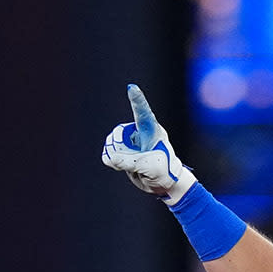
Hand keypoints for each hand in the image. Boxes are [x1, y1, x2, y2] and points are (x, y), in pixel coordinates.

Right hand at [100, 84, 196, 202]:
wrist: (164, 184)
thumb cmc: (163, 172)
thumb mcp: (148, 167)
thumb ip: (128, 162)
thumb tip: (109, 157)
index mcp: (152, 131)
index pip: (143, 113)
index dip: (137, 100)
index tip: (132, 87)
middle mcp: (139, 132)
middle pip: (119, 132)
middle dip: (120, 147)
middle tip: (134, 162)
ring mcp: (130, 140)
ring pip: (112, 142)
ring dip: (117, 155)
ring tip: (133, 166)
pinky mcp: (123, 149)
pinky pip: (109, 152)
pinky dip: (113, 161)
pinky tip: (124, 167)